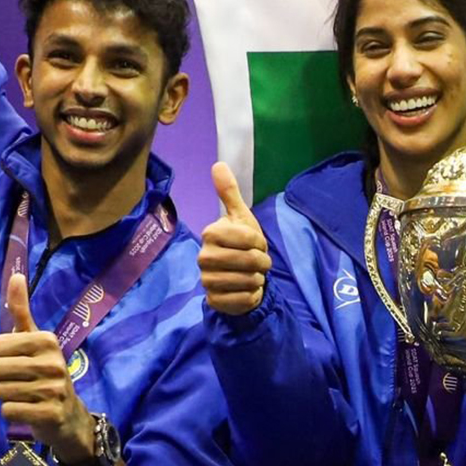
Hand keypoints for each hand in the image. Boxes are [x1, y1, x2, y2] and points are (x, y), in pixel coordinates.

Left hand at [0, 274, 95, 460]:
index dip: (0, 356)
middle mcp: (53, 362)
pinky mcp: (49, 413)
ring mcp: (53, 389)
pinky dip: (12, 413)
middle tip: (22, 381)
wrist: (67, 414)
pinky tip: (28, 409)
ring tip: (25, 395)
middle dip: (2, 378)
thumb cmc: (44, 371)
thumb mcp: (34, 339)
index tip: (18, 361)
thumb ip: (21, 310)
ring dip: (7, 396)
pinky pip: (8, 410)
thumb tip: (15, 275)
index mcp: (47, 340)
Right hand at [199, 162, 270, 314]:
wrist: (239, 275)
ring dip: (258, 279)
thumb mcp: (240, 217)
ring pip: (249, 280)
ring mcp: (207, 280)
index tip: (256, 244)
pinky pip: (244, 299)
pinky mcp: (214, 301)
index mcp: (211, 234)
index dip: (260, 242)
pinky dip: (253, 296)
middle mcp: (204, 257)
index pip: (249, 238)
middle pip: (250, 261)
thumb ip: (229, 193)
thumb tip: (219, 164)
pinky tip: (247, 290)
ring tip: (252, 275)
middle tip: (258, 262)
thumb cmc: (242, 244)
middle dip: (262, 262)